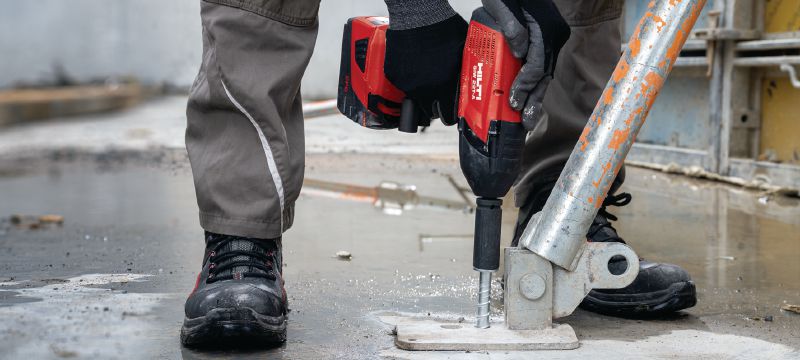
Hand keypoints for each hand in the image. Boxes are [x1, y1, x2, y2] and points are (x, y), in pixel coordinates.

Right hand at [384, 14, 468, 124]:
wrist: (418, 16)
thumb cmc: (442, 29)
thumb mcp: (463, 53)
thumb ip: (463, 73)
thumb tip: (467, 84)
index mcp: (443, 86)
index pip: (447, 115)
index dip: (449, 115)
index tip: (449, 113)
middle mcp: (423, 89)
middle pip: (429, 111)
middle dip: (434, 105)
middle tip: (438, 96)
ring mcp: (406, 83)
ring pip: (414, 98)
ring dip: (421, 92)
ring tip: (426, 76)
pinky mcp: (393, 75)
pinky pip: (402, 84)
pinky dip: (408, 79)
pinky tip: (415, 66)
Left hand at [482, 0, 569, 129]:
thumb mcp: (501, 4)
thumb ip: (511, 26)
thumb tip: (519, 51)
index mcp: (545, 29)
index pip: (537, 67)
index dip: (525, 86)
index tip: (513, 102)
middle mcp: (553, 35)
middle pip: (545, 74)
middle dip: (534, 99)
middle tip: (526, 123)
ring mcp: (552, 37)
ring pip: (545, 72)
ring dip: (536, 94)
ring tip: (528, 118)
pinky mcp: (546, 38)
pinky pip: (542, 64)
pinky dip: (534, 81)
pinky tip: (528, 95)